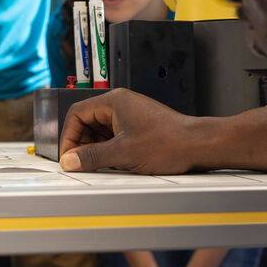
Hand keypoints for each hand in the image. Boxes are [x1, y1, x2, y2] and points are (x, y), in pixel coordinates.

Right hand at [58, 88, 198, 173]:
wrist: (198, 145)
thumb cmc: (169, 142)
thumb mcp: (123, 153)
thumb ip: (92, 156)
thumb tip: (70, 160)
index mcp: (114, 101)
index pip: (77, 113)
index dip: (69, 136)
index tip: (68, 155)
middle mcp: (121, 104)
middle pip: (88, 121)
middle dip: (81, 143)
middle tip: (80, 163)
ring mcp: (130, 115)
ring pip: (101, 131)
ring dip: (95, 148)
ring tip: (97, 165)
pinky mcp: (139, 127)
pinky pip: (114, 136)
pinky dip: (109, 150)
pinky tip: (112, 163)